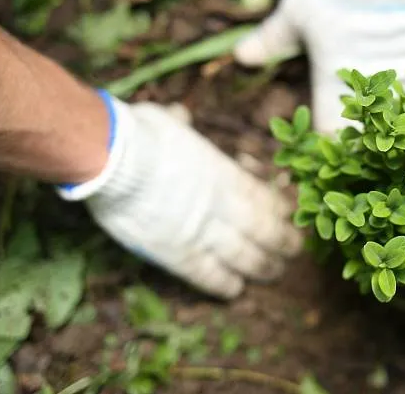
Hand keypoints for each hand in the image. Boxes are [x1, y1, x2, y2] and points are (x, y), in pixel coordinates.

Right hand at [57, 94, 300, 298]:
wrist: (111, 161)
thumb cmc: (136, 134)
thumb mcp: (168, 121)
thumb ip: (180, 124)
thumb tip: (180, 115)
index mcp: (220, 172)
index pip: (260, 196)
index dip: (278, 209)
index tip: (289, 216)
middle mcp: (220, 204)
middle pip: (261, 228)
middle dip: (281, 241)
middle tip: (293, 251)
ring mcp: (201, 231)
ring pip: (243, 255)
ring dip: (263, 265)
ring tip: (274, 272)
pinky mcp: (176, 253)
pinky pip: (208, 274)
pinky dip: (224, 284)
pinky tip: (236, 290)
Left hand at [234, 0, 404, 133]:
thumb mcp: (294, 15)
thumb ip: (270, 40)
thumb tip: (240, 56)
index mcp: (331, 78)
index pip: (328, 130)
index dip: (326, 142)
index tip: (323, 144)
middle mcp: (365, 83)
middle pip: (367, 130)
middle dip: (363, 137)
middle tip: (358, 138)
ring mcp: (397, 71)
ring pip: (400, 113)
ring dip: (394, 121)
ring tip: (391, 126)